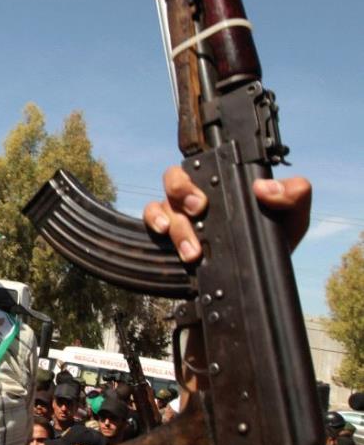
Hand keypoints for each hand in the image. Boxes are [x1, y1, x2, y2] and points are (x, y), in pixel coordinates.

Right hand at [143, 166, 310, 261]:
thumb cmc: (272, 242)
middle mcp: (200, 195)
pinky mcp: (168, 232)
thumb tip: (265, 187)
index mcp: (226, 185)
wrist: (255, 280)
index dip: (200, 165)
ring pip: (165, 202)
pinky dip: (154, 220)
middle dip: (182, 191)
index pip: (207, 164)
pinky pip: (150, 216)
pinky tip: (164, 233)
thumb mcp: (293, 218)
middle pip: (176, 178)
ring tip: (193, 250)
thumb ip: (292, 196)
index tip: (210, 191)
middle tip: (199, 209)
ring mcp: (182, 213)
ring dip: (176, 224)